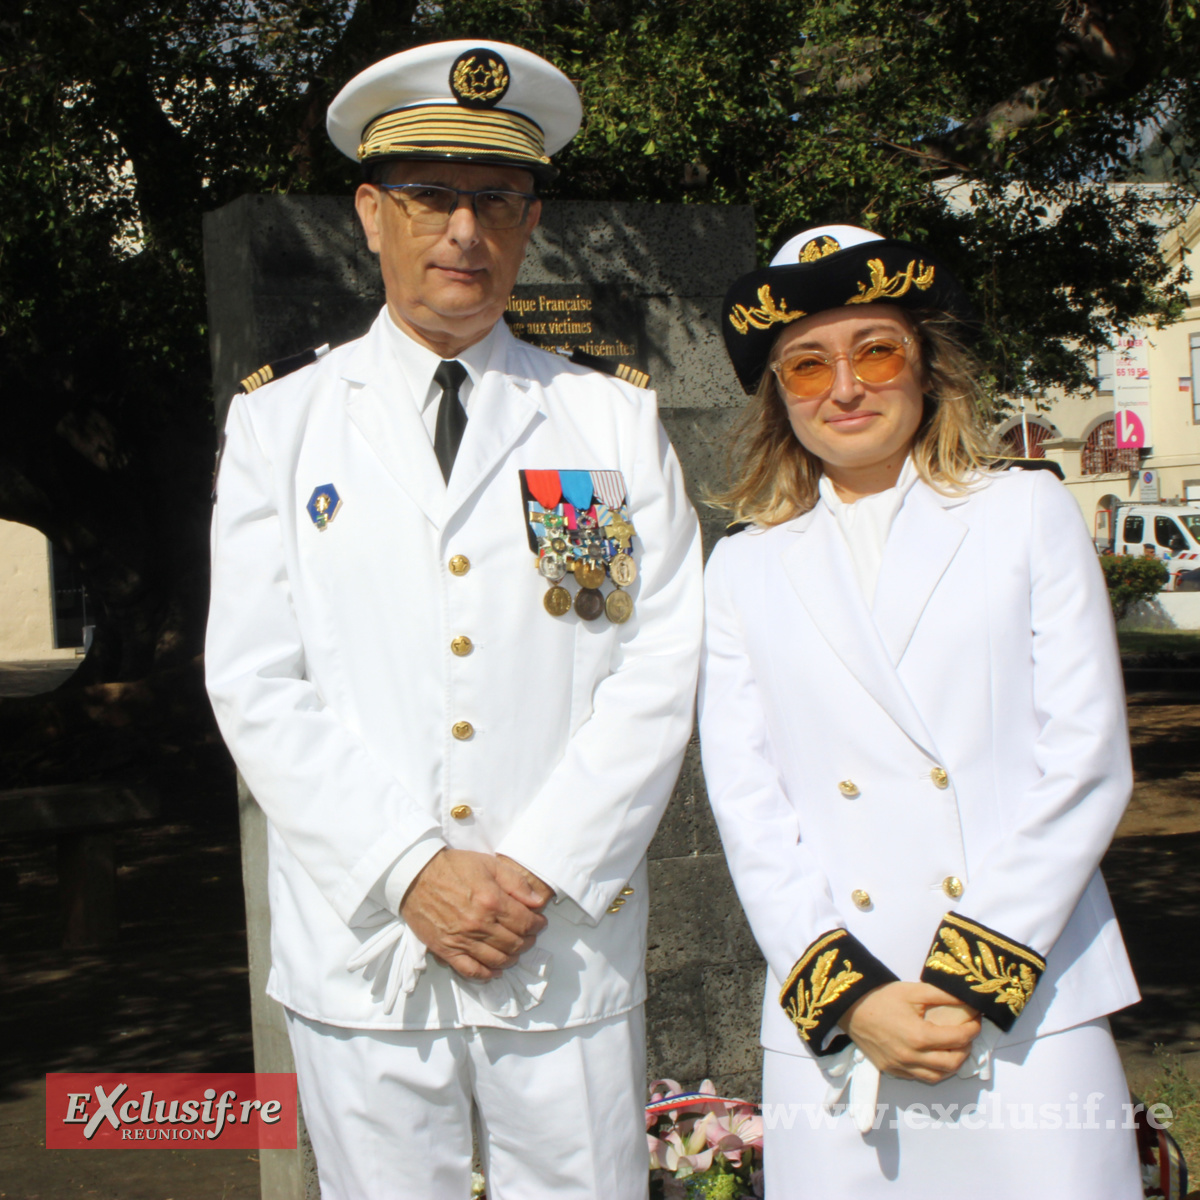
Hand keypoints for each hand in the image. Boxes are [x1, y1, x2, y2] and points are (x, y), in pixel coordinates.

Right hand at [400, 849, 548, 980]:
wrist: (415, 876)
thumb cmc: (454, 867)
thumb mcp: (489, 864)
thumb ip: (516, 883)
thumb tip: (538, 902)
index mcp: (492, 901)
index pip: (525, 923)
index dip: (537, 925)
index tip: (539, 922)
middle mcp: (479, 924)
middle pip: (514, 943)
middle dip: (528, 941)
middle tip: (529, 936)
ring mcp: (463, 940)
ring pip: (497, 959)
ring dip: (512, 958)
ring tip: (515, 950)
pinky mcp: (447, 950)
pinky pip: (471, 971)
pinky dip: (486, 975)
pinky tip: (495, 971)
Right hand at [839, 982, 981, 1082]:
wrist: (849, 1008)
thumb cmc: (880, 997)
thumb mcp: (912, 990)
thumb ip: (942, 994)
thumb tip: (966, 997)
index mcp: (919, 1036)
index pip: (957, 1038)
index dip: (972, 1029)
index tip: (976, 1021)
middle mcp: (912, 1057)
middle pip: (952, 1063)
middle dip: (966, 1049)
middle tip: (967, 1036)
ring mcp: (901, 1066)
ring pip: (937, 1076)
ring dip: (952, 1065)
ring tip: (954, 1049)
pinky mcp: (891, 1070)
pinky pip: (919, 1077)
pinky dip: (933, 1071)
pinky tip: (934, 1058)